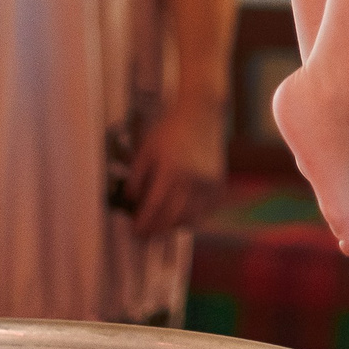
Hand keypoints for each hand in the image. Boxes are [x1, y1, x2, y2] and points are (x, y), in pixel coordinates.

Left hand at [125, 96, 227, 234]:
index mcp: (172, 169)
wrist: (201, 113)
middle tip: (145, 234)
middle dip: (156, 230)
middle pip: (172, 218)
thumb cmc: (172, 128)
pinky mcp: (217, 183)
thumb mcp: (146, 148)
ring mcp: (207, 183)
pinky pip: (205, 211)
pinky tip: (180, 216)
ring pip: (190, 218)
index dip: (143, 223)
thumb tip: (131, 200)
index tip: (136, 231)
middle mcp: (192, 179)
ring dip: (174, 226)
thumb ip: (136, 177)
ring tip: (161, 226)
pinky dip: (192, 218)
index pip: (155, 207)